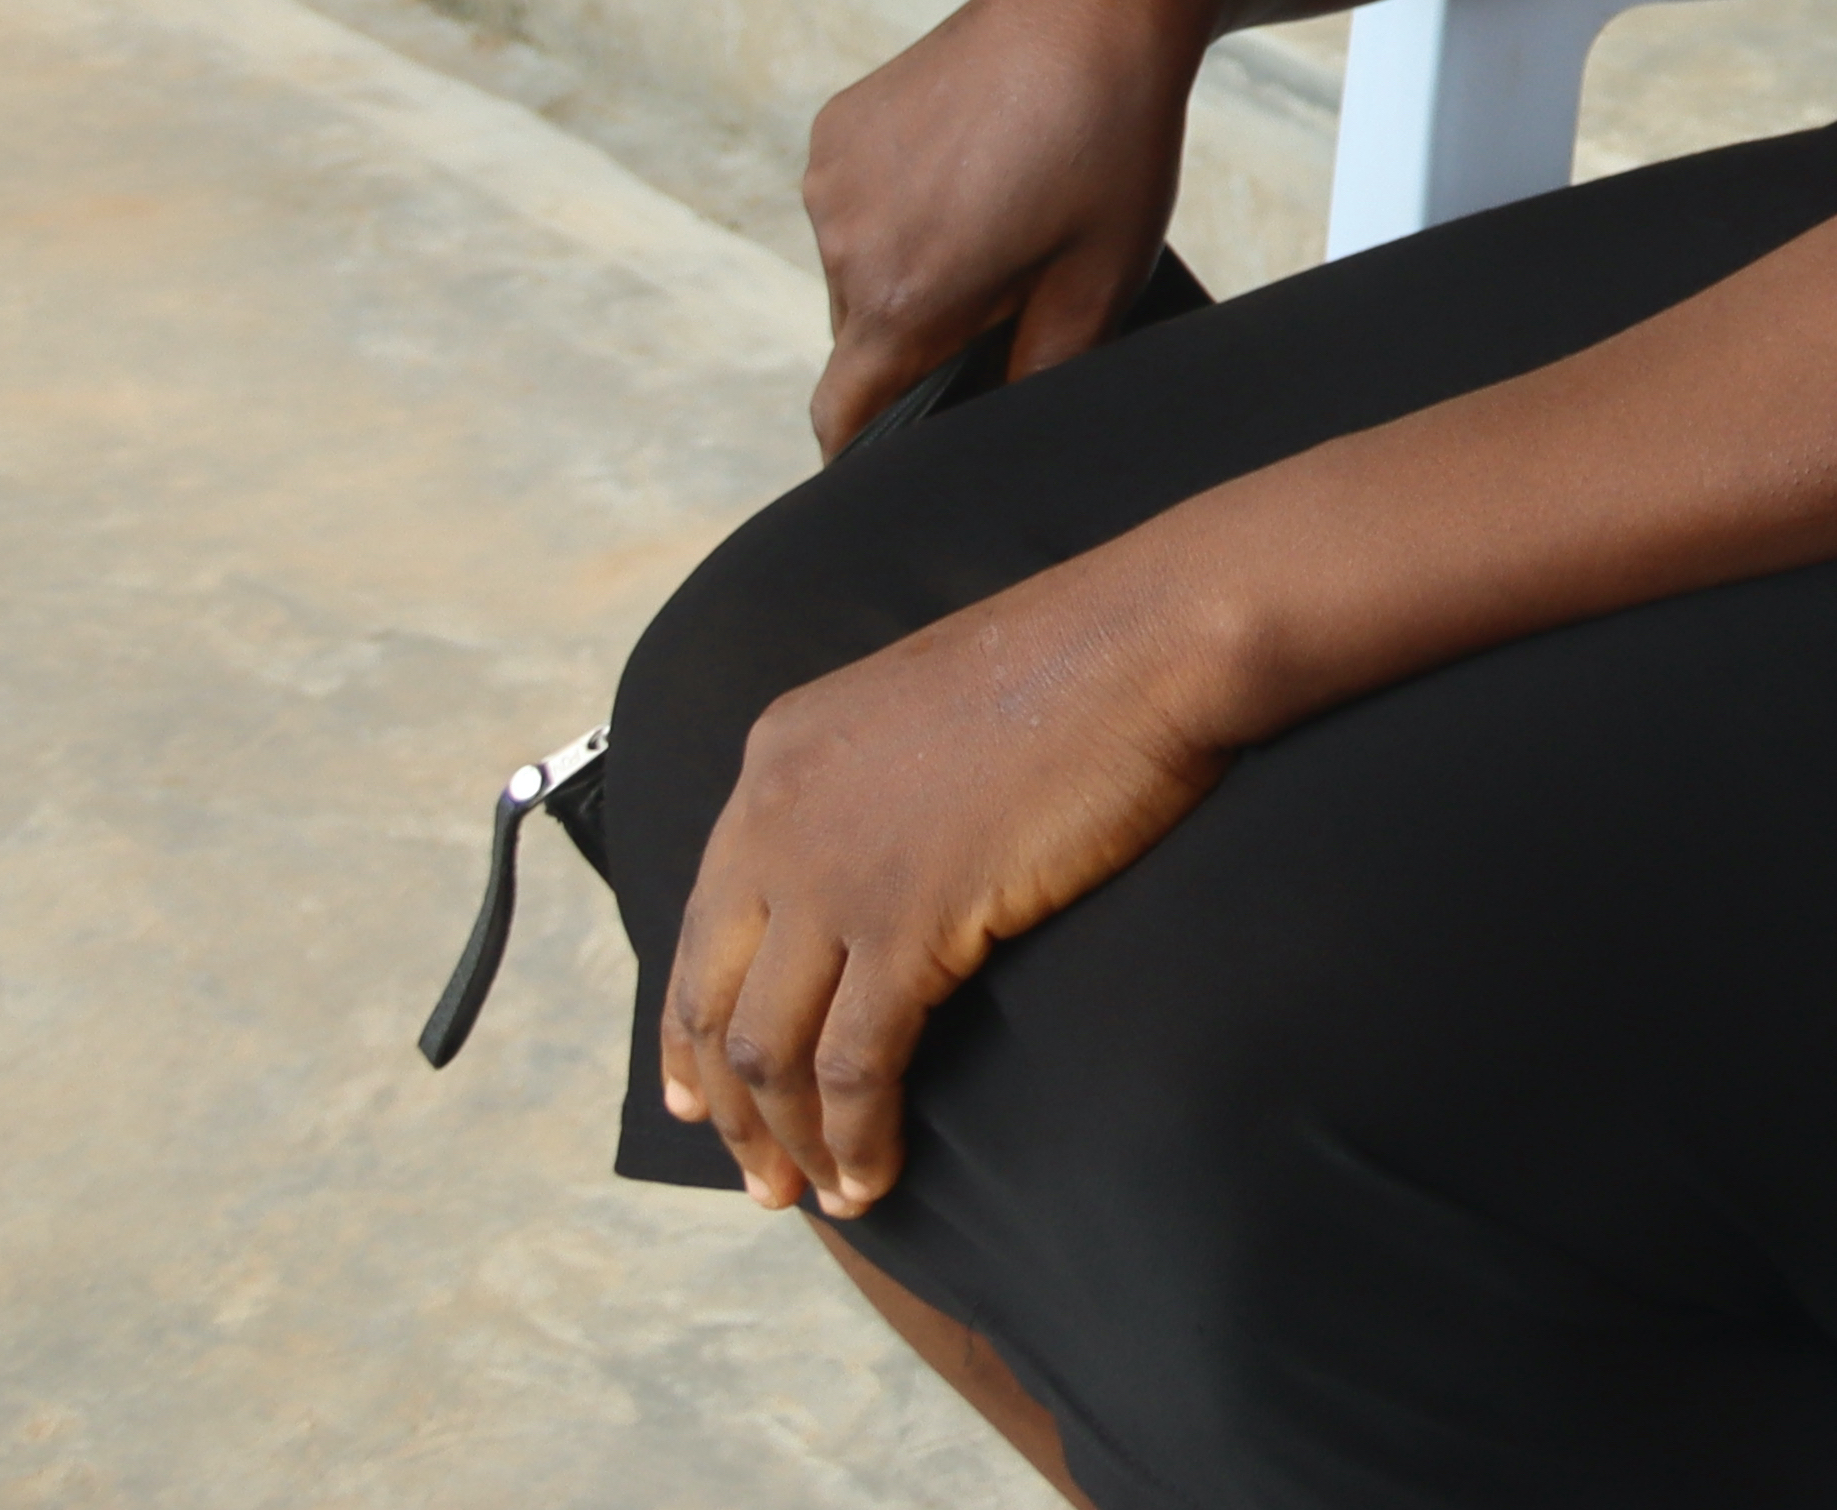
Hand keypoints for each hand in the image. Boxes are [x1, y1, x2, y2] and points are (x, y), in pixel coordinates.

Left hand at [656, 549, 1233, 1217]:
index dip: (689, 1024)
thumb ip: (868, 791)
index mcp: (777, 757)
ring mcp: (834, 869)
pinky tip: (871, 1177)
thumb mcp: (924, 715)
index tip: (698, 1099)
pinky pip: (852, 1063)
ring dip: (785, 1141)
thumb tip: (870, 877)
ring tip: (819, 1196)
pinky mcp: (907, 918)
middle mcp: (777, 816)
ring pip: (770, 1047)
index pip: (703, 920)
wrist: (1148, 639)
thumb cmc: (1078, 665)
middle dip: (728, 1107)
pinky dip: (854, 1136)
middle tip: (758, 1178)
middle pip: (717, 997)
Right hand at [801, 0, 1209, 455]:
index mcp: (902, 298)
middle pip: (862, 341)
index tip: (906, 461)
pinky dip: (900, 207)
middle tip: (1011, 301)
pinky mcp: (839, 123)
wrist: (1100, 4)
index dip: (869, 455)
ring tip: (1004, 220)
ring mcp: (832, 176)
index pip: (845, 419)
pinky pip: (857, 201)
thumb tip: (1002, 433)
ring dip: (912, 270)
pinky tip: (975, 168)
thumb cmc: (1114, 147)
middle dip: (922, 343)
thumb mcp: (1101, 284)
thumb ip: (1039, 378)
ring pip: (859, 269)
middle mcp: (844, 241)